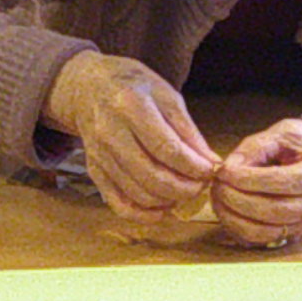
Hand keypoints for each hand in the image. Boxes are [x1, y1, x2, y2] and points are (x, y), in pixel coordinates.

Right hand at [47, 52, 221, 217]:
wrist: (90, 87)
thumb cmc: (134, 88)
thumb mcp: (166, 96)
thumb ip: (188, 131)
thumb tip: (211, 163)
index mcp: (131, 106)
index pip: (167, 148)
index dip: (192, 166)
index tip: (210, 171)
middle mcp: (110, 132)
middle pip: (151, 175)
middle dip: (183, 188)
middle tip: (200, 186)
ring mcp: (99, 154)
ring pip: (137, 192)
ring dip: (167, 200)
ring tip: (184, 192)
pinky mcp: (93, 170)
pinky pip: (117, 202)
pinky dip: (142, 214)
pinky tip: (162, 210)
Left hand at [209, 116, 301, 247]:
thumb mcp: (284, 132)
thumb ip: (256, 147)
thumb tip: (228, 168)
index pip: (279, 182)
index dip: (246, 179)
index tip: (224, 171)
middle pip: (271, 210)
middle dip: (236, 199)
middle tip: (216, 185)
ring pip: (265, 231)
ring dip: (234, 218)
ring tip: (218, 199)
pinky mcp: (297, 234)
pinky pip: (263, 240)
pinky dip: (240, 230)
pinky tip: (228, 214)